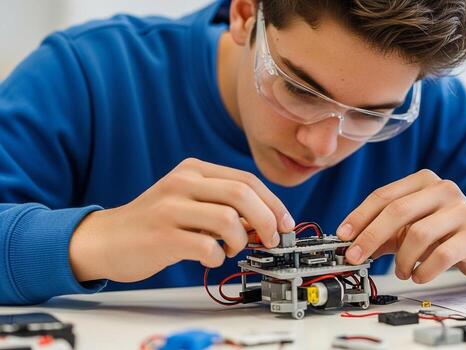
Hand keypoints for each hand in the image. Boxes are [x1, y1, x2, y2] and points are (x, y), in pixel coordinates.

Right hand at [69, 158, 294, 282]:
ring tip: (231, 249)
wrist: (106, 239)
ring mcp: (170, 208)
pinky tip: (211, 257)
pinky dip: (218, 257)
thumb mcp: (188, 200)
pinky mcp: (162, 236)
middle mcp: (182, 182)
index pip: (246, 180)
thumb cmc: (155, 223)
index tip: (286, 223)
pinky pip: (206, 246)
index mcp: (193, 169)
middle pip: (242, 194)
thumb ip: (223, 204)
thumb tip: (266, 222)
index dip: (273, 203)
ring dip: (241, 241)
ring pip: (228, 219)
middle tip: (271, 240)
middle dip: (267, 220)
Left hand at [337, 170, 465, 282]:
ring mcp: (461, 210)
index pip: (383, 196)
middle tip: (355, 257)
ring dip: (401, 258)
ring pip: (417, 234)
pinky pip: (441, 254)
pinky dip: (424, 270)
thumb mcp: (413, 227)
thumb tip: (350, 246)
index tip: (342, 237)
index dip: (359, 217)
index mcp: (423, 181)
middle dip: (370, 236)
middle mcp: (443, 189)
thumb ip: (384, 233)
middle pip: (397, 211)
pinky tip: (419, 275)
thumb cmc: (447, 232)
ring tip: (401, 271)